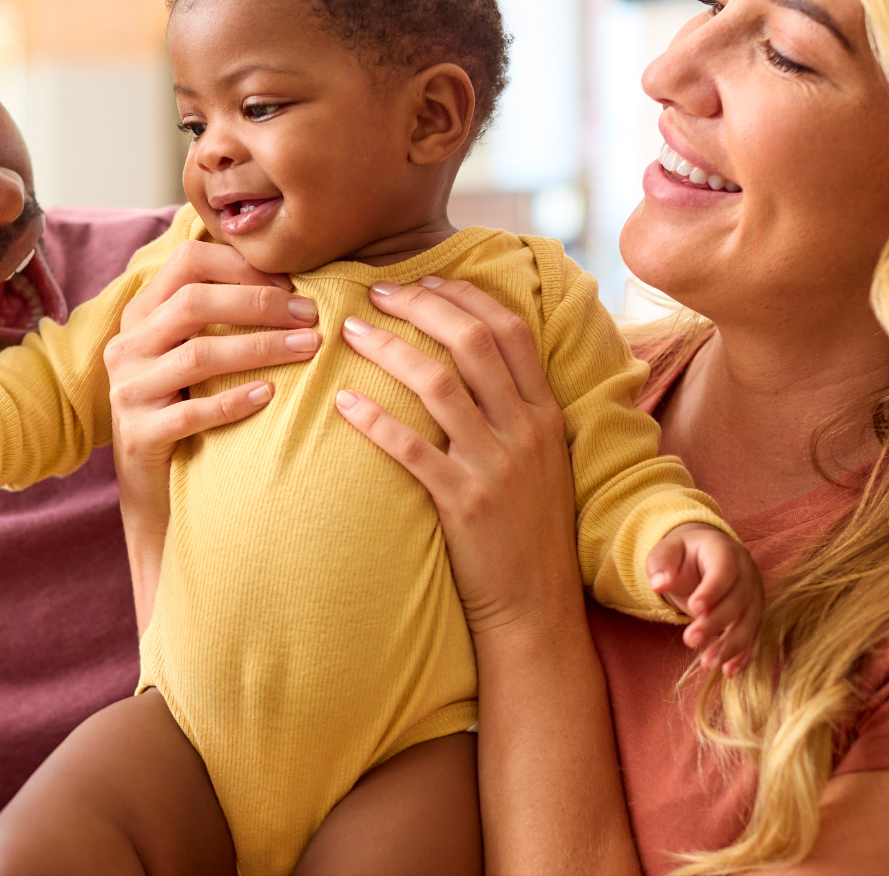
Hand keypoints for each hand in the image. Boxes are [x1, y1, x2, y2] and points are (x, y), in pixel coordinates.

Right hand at [104, 240, 320, 626]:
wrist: (156, 491)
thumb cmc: (190, 409)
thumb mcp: (197, 355)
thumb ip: (223, 315)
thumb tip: (295, 280)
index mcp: (141, 314)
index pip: (186, 261)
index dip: (241, 265)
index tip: (291, 284)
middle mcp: (127, 345)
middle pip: (194, 303)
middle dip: (260, 304)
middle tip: (312, 316)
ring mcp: (127, 390)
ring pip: (198, 354)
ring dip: (260, 348)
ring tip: (308, 349)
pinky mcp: (138, 434)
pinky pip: (192, 413)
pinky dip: (234, 402)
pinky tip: (271, 397)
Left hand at [333, 277, 579, 635]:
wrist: (536, 608)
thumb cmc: (528, 533)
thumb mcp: (541, 462)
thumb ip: (516, 412)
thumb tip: (475, 365)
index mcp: (546, 414)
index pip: (509, 330)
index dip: (464, 296)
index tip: (425, 280)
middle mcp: (526, 430)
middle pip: (472, 341)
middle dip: (420, 305)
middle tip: (375, 292)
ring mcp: (497, 466)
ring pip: (438, 384)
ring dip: (389, 348)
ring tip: (349, 333)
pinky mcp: (465, 503)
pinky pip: (412, 449)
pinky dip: (374, 419)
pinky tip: (343, 402)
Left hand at [646, 522, 761, 675]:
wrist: (703, 554)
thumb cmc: (681, 554)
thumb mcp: (665, 552)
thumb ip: (661, 566)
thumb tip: (659, 584)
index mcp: (724, 550)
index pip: (724, 570)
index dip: (712, 590)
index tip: (694, 608)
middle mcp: (746, 572)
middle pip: (737, 600)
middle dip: (715, 622)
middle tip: (690, 639)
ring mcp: (753, 594)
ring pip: (748, 622)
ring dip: (730, 645)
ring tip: (709, 664)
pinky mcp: (753, 614)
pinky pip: (752, 635)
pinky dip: (742, 654)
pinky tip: (729, 671)